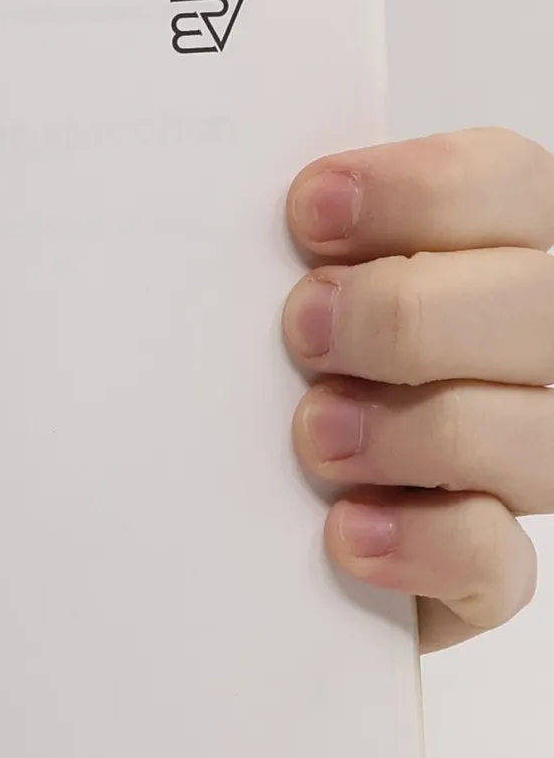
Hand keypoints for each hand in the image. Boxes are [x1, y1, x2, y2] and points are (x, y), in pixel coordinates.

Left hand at [285, 128, 553, 649]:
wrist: (233, 522)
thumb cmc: (271, 375)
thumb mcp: (288, 294)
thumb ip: (306, 253)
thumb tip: (273, 216)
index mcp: (501, 253)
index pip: (505, 187)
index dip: (417, 192)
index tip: (308, 212)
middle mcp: (538, 350)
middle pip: (539, 307)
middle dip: (409, 314)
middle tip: (304, 328)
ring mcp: (529, 461)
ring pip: (534, 435)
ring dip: (413, 431)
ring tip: (314, 434)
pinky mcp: (486, 571)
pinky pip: (497, 563)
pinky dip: (423, 544)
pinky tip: (346, 530)